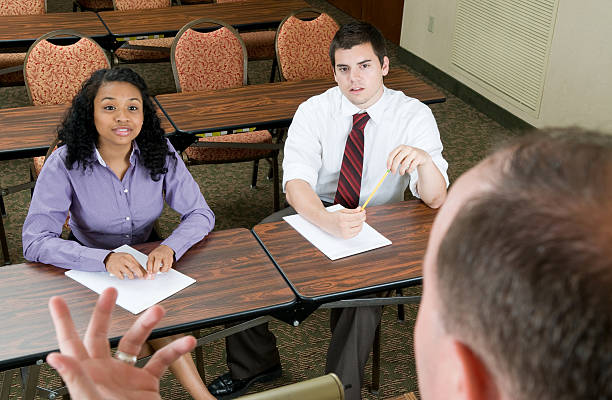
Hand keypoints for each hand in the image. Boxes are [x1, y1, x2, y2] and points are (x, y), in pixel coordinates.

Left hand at [46, 287, 196, 399]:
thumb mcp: (90, 398)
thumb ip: (75, 378)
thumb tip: (56, 357)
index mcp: (86, 373)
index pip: (70, 342)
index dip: (63, 321)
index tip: (57, 301)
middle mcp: (104, 371)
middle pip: (101, 334)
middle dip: (104, 311)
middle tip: (110, 291)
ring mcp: (125, 376)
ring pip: (135, 342)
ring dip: (146, 325)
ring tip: (158, 311)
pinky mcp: (146, 383)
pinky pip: (161, 360)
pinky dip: (175, 350)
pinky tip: (185, 342)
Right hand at [105, 252, 145, 279]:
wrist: (108, 258)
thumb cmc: (119, 258)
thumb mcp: (127, 258)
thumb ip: (134, 263)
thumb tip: (142, 270)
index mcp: (128, 256)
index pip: (138, 264)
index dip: (142, 270)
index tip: (145, 274)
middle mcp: (124, 260)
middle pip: (134, 268)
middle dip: (139, 274)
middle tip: (141, 277)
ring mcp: (119, 265)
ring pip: (128, 273)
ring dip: (131, 276)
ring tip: (131, 277)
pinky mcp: (114, 270)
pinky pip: (121, 276)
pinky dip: (123, 277)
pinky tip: (123, 276)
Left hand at [146, 245, 174, 274]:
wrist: (166, 248)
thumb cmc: (157, 253)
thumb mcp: (151, 256)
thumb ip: (149, 263)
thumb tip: (148, 271)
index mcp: (153, 254)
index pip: (150, 261)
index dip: (149, 268)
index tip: (150, 272)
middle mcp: (160, 255)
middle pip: (157, 263)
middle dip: (155, 269)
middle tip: (155, 272)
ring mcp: (166, 257)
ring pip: (165, 266)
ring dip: (162, 270)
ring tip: (160, 269)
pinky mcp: (171, 259)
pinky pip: (169, 267)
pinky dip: (166, 269)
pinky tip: (164, 268)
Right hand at [323, 207, 365, 238]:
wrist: (325, 221)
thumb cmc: (333, 216)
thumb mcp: (342, 211)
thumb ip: (352, 211)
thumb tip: (360, 209)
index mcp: (342, 218)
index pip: (357, 216)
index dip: (362, 213)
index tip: (363, 211)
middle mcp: (343, 226)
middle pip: (359, 222)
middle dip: (362, 217)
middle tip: (362, 215)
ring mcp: (344, 232)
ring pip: (359, 228)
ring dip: (361, 223)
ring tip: (358, 220)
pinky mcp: (345, 236)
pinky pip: (356, 233)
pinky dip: (357, 229)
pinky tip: (355, 225)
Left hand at [387, 145, 431, 175]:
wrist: (422, 155)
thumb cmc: (409, 156)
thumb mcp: (401, 155)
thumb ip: (395, 159)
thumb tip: (389, 167)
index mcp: (401, 147)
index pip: (392, 154)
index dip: (389, 162)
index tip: (388, 168)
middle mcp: (407, 149)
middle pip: (397, 159)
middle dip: (394, 168)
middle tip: (393, 173)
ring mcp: (413, 153)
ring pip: (404, 164)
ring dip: (401, 171)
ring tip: (401, 173)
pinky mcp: (419, 158)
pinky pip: (411, 167)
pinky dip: (408, 171)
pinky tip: (408, 171)